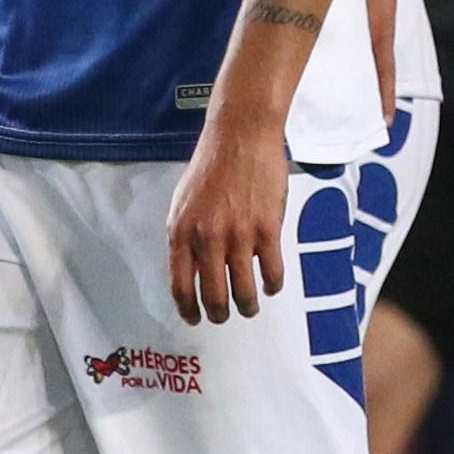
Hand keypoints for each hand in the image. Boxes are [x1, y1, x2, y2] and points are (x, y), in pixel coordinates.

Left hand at [169, 120, 291, 321]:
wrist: (242, 136)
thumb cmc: (212, 165)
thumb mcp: (183, 202)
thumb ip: (185, 236)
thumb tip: (191, 268)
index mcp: (181, 232)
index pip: (181, 286)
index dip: (188, 309)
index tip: (195, 317)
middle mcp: (207, 239)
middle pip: (213, 295)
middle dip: (219, 313)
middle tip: (224, 316)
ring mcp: (239, 235)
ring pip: (243, 291)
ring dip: (248, 306)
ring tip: (250, 307)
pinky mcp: (268, 230)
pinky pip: (271, 272)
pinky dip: (273, 285)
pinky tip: (272, 285)